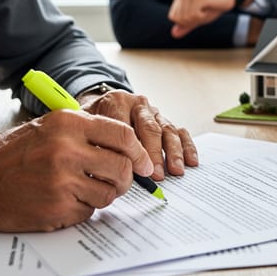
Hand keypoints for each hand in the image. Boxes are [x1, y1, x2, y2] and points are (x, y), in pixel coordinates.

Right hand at [0, 110, 151, 231]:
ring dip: (104, 194)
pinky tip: (66, 199)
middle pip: (122, 167)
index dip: (139, 151)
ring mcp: (63, 181)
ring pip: (109, 192)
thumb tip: (129, 148)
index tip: (144, 163)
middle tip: (119, 180)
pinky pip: (90, 211)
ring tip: (86, 189)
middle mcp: (68, 150)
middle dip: (126, 177)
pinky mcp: (57, 207)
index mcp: (69, 124)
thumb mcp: (51, 127)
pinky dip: (84, 208)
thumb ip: (88, 132)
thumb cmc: (14, 153)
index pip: (123, 135)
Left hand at [80, 89, 198, 179]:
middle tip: (155, 173)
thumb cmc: (92, 124)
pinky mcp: (165, 121)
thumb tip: (102, 170)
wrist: (100, 108)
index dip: (129, 149)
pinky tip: (191, 161)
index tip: (132, 169)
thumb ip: (93, 143)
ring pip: (167, 130)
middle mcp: (138, 105)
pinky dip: (187, 146)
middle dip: (153, 153)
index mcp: (117, 102)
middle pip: (149, 128)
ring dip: (173, 152)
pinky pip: (179, 132)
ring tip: (176, 170)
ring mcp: (154, 113)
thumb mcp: (85, 128)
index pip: (125, 126)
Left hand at [167, 0, 235, 38]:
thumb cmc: (214, 6)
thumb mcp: (198, 18)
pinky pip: (195, 15)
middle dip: (193, 20)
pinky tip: (209, 8)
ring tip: (207, 8)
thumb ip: (186, 25)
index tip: (198, 13)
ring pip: (187, 18)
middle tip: (204, 11)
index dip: (186, 22)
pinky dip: (203, 16)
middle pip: (180, 18)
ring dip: (200, 18)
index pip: (173, 17)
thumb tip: (173, 34)